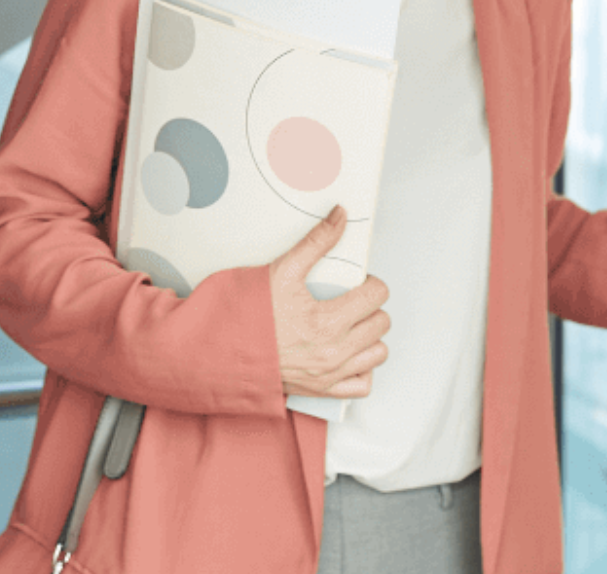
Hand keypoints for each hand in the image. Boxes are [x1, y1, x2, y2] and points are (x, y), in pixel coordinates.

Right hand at [269, 206, 390, 397]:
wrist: (225, 351)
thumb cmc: (251, 316)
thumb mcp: (284, 270)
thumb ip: (317, 242)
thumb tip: (340, 216)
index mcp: (328, 321)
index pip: (377, 296)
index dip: (371, 283)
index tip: (359, 283)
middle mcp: (334, 351)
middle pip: (381, 323)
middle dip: (371, 307)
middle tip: (353, 300)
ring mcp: (330, 373)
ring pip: (378, 353)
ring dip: (371, 337)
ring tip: (353, 324)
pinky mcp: (323, 389)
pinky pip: (363, 385)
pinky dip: (363, 368)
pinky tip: (351, 353)